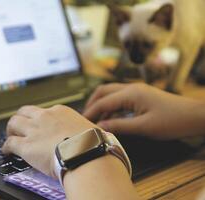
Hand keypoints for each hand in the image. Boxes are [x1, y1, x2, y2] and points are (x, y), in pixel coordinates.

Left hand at [2, 105, 96, 177]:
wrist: (85, 153)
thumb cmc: (91, 142)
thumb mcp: (89, 128)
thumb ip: (83, 129)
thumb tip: (90, 133)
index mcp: (59, 112)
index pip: (43, 112)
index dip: (39, 119)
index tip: (39, 125)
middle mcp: (44, 118)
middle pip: (24, 112)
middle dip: (20, 118)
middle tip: (19, 126)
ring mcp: (33, 130)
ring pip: (13, 123)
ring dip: (10, 130)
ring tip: (10, 136)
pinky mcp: (26, 146)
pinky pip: (10, 143)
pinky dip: (6, 147)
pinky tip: (6, 151)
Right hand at [83, 83, 204, 139]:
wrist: (194, 116)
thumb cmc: (171, 121)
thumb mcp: (144, 127)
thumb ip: (119, 126)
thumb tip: (99, 128)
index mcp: (130, 93)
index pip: (103, 102)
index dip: (90, 112)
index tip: (80, 123)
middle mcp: (130, 88)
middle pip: (103, 91)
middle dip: (92, 104)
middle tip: (84, 118)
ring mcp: (136, 90)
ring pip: (111, 93)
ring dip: (101, 105)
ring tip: (95, 120)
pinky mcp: (140, 95)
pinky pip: (119, 98)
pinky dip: (111, 106)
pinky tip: (110, 118)